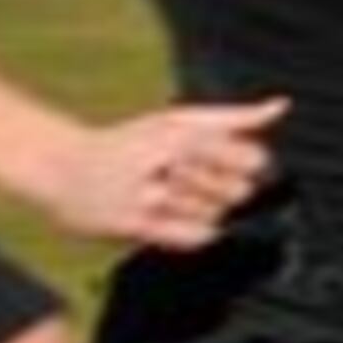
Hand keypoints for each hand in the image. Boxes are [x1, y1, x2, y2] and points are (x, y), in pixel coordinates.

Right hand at [45, 99, 289, 248]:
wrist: (61, 168)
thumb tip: (281, 106)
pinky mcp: (134, 224)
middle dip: (229, 191)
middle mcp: (165, 162)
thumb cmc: (130, 142)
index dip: (251, 166)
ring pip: (214, 214)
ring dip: (207, 211)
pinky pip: (189, 237)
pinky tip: (181, 220)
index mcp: (179, 132)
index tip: (238, 166)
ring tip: (179, 199)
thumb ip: (232, 117)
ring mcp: (148, 194)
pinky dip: (196, 233)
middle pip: (236, 191)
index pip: (248, 157)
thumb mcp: (177, 120)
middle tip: (200, 185)